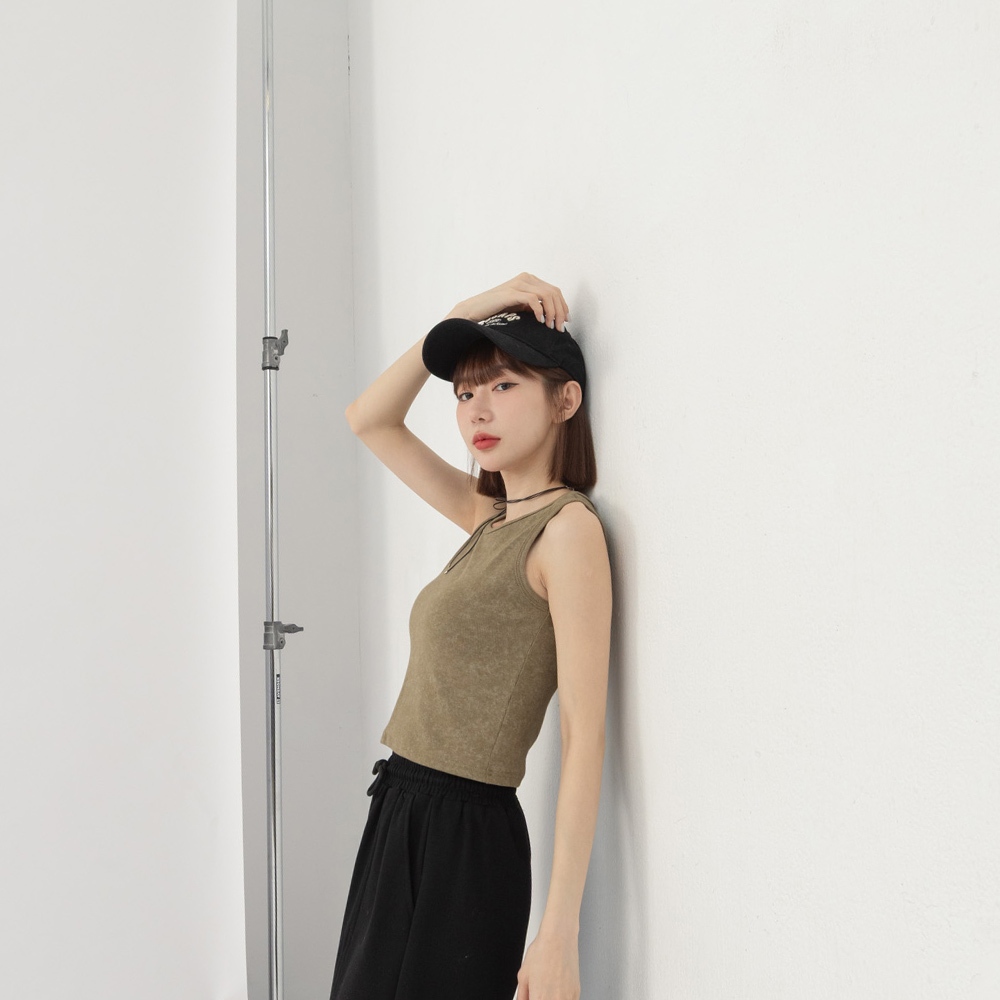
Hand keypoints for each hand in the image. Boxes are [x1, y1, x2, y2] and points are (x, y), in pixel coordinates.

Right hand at [446, 272, 570, 331]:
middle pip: (553, 292)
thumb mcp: (520, 306)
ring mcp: (518, 284)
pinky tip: (539, 321)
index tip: (565, 321)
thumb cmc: (496, 310)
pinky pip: (533, 299)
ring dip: (552, 313)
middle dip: (560, 311)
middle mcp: (526, 278)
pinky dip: (540, 311)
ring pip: (546, 295)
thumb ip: (534, 306)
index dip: (563, 306)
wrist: (474, 310)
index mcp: (529, 280)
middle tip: (559, 328)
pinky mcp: (511, 292)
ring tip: (550, 326)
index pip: (554, 290)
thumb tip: (552, 317)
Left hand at [515, 929, 580, 999]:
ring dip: (552, 999)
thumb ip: (522, 995)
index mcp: (539, 998)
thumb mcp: (523, 975)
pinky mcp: (576, 993)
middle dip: (541, 999)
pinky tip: (557, 991)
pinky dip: (562, 998)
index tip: (533, 998)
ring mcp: (568, 998)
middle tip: (539, 994)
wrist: (559, 937)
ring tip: (548, 990)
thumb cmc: (542, 951)